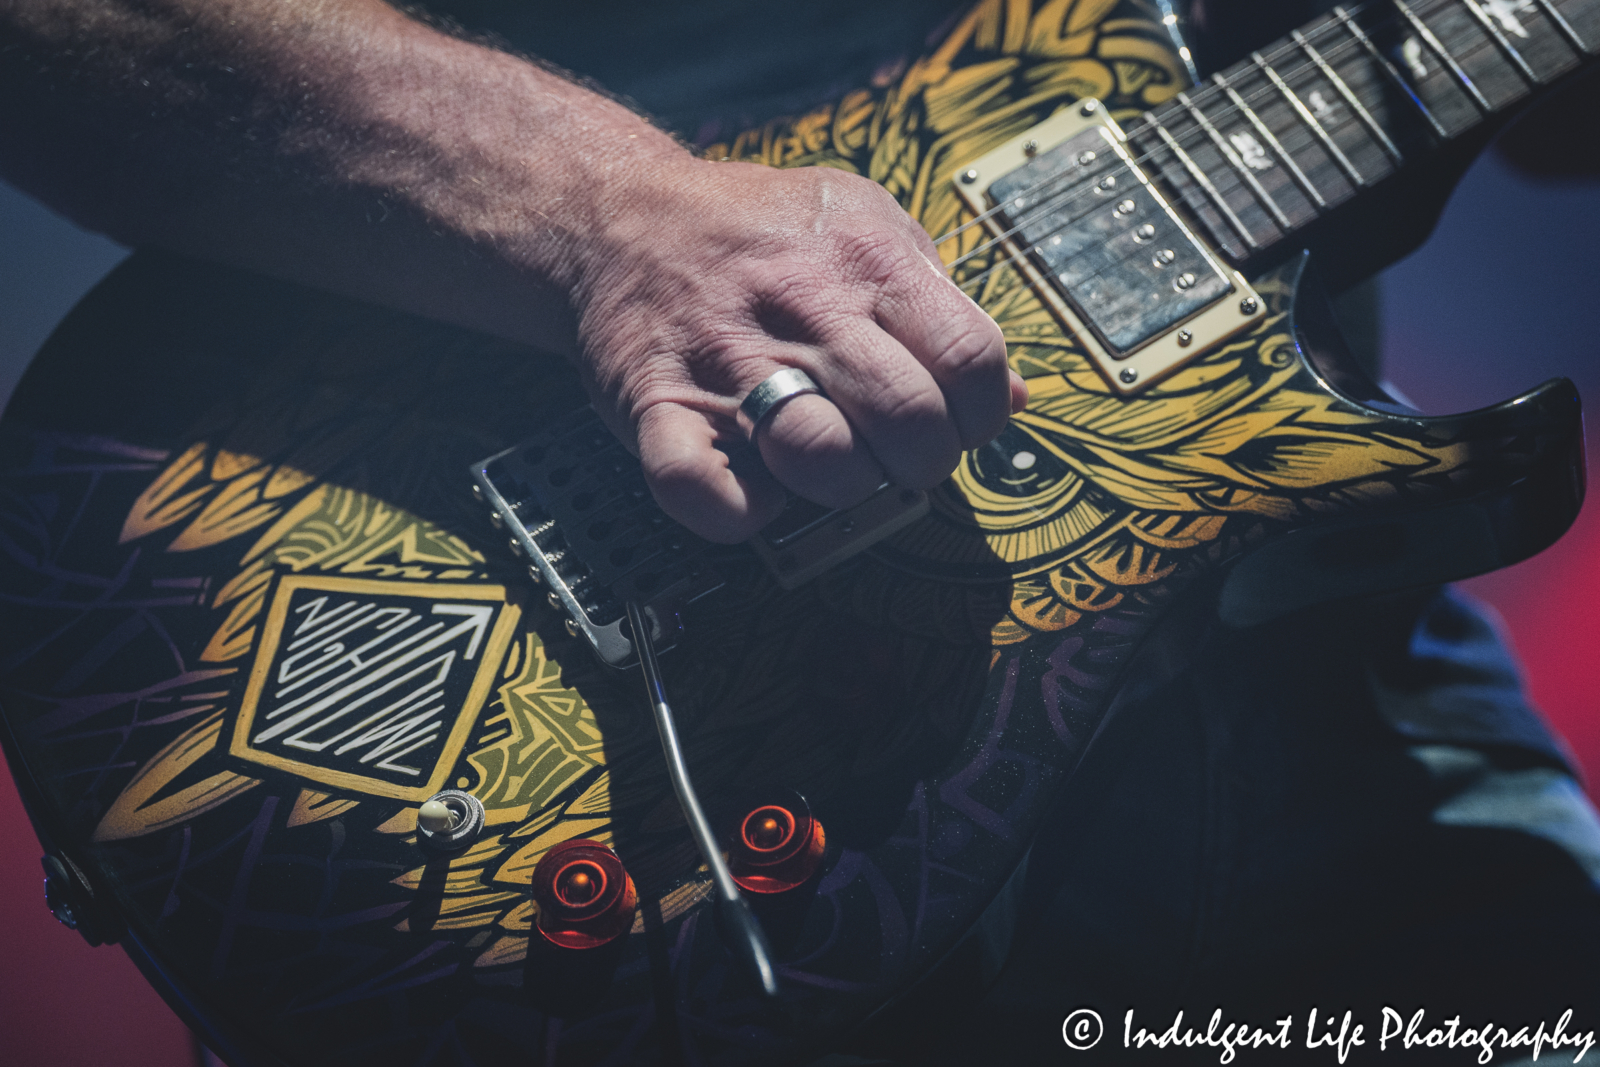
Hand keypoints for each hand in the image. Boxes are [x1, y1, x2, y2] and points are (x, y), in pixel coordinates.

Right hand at [573, 155, 1027, 542]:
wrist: (623, 218)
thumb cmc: (760, 231)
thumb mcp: (867, 225)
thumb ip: (941, 303)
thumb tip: (1017, 396)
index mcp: (867, 263)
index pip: (971, 358)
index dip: (983, 412)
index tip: (964, 423)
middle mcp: (803, 311)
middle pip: (909, 419)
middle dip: (924, 461)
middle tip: (902, 455)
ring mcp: (728, 362)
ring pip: (822, 460)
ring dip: (844, 487)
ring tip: (834, 466)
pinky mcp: (659, 406)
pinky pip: (705, 490)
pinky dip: (740, 512)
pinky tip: (755, 490)